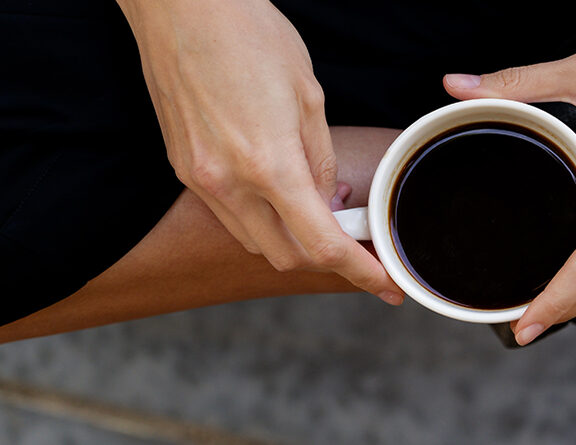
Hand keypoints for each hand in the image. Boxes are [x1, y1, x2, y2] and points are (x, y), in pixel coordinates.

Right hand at [117, 0, 402, 302]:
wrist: (181, 8)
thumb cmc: (249, 36)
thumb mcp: (308, 96)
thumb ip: (319, 159)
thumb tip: (326, 200)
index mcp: (269, 165)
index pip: (322, 243)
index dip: (359, 272)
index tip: (386, 285)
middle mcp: (227, 183)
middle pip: (286, 256)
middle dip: (326, 260)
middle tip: (357, 243)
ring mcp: (199, 179)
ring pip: (253, 241)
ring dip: (290, 240)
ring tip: (318, 209)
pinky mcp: (182, 167)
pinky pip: (227, 215)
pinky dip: (259, 219)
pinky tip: (278, 193)